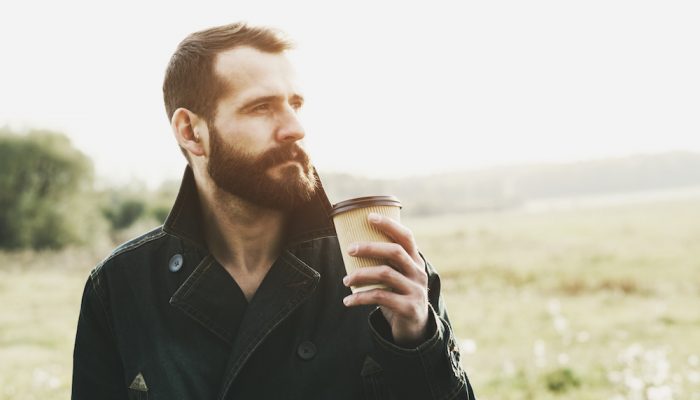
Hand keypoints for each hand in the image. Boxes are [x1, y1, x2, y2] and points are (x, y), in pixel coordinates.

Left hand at [342, 212, 429, 346]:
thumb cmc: (399, 295)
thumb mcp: (397, 276)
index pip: (406, 237)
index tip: (369, 217)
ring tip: (345, 280)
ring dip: (361, 275)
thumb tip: (352, 245)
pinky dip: (360, 298)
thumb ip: (385, 263)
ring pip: (386, 274)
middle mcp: (418, 272)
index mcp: (415, 261)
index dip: (389, 225)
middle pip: (395, 252)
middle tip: (349, 249)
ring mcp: (416, 290)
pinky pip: (380, 297)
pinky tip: (348, 301)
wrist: (414, 327)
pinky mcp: (409, 307)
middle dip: (370, 247)